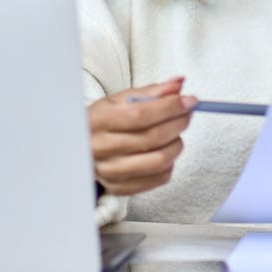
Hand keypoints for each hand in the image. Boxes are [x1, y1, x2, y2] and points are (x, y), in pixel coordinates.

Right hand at [89, 76, 196, 195]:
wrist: (81, 146)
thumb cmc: (104, 120)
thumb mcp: (120, 100)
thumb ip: (151, 91)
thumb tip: (179, 84)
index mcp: (99, 120)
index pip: (140, 115)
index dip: (170, 107)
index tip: (189, 100)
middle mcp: (101, 148)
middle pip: (152, 138)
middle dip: (178, 122)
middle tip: (187, 113)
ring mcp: (110, 171)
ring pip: (158, 160)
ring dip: (177, 144)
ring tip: (176, 133)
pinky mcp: (120, 187)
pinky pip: (157, 179)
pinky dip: (170, 164)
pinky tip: (165, 151)